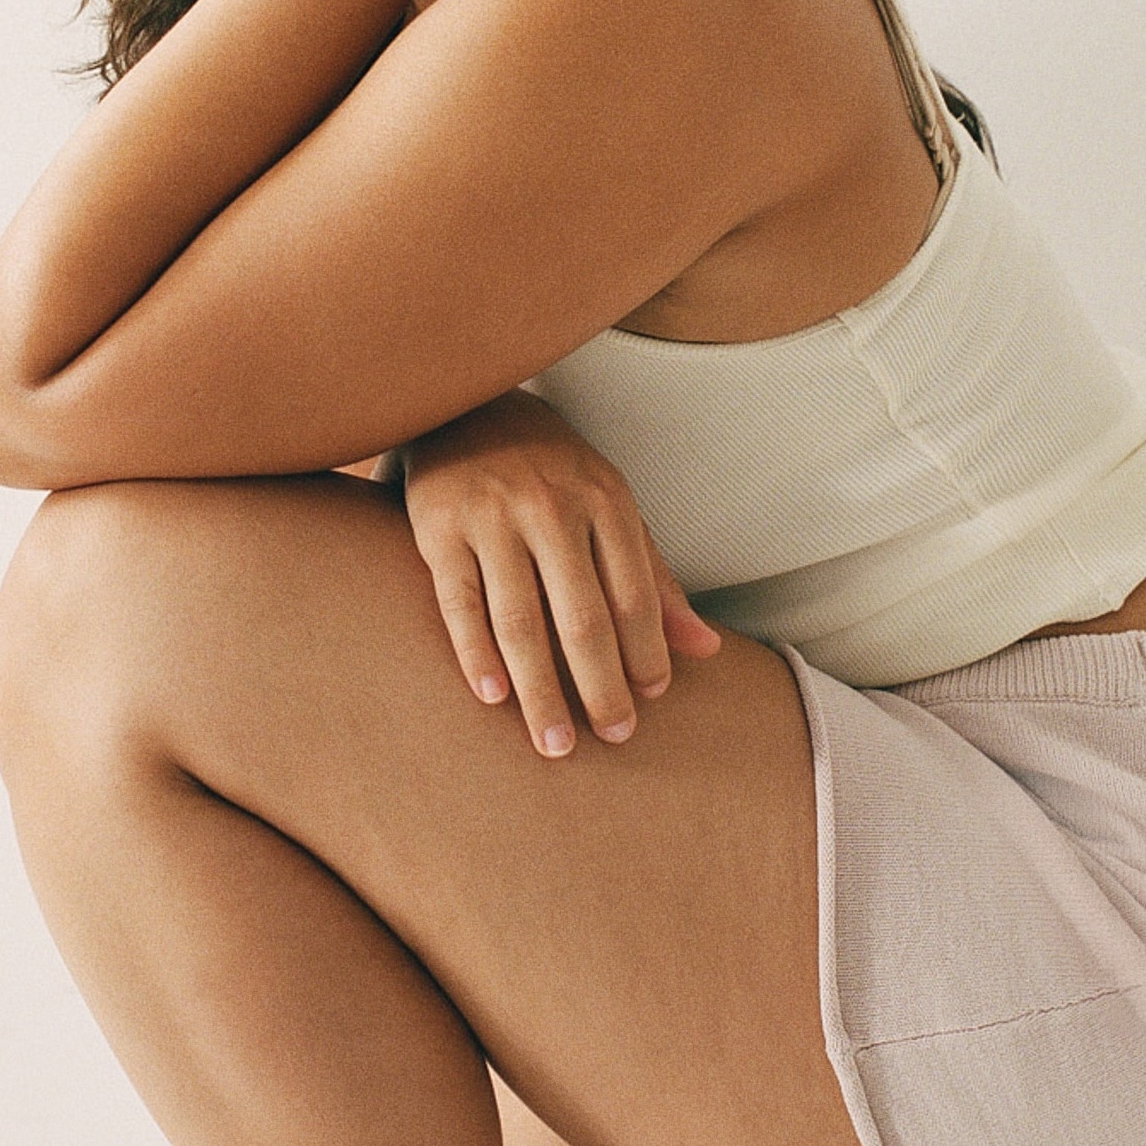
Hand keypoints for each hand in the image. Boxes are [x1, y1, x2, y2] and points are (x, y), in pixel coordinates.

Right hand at [399, 392, 722, 758]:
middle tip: (613, 736)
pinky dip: (476, 654)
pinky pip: (460, 603)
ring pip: (520, 621)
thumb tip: (706, 649)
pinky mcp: (438, 528)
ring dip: (540, 690)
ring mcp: (491, 518)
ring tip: (554, 743)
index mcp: (603, 499)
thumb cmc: (551, 468)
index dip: (646, 652)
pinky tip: (494, 697)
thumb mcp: (610, 506)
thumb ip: (655, 578)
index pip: (634, 593)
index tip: (650, 699)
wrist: (467, 402)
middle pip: (582, 617)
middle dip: (601, 685)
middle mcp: (550, 506)